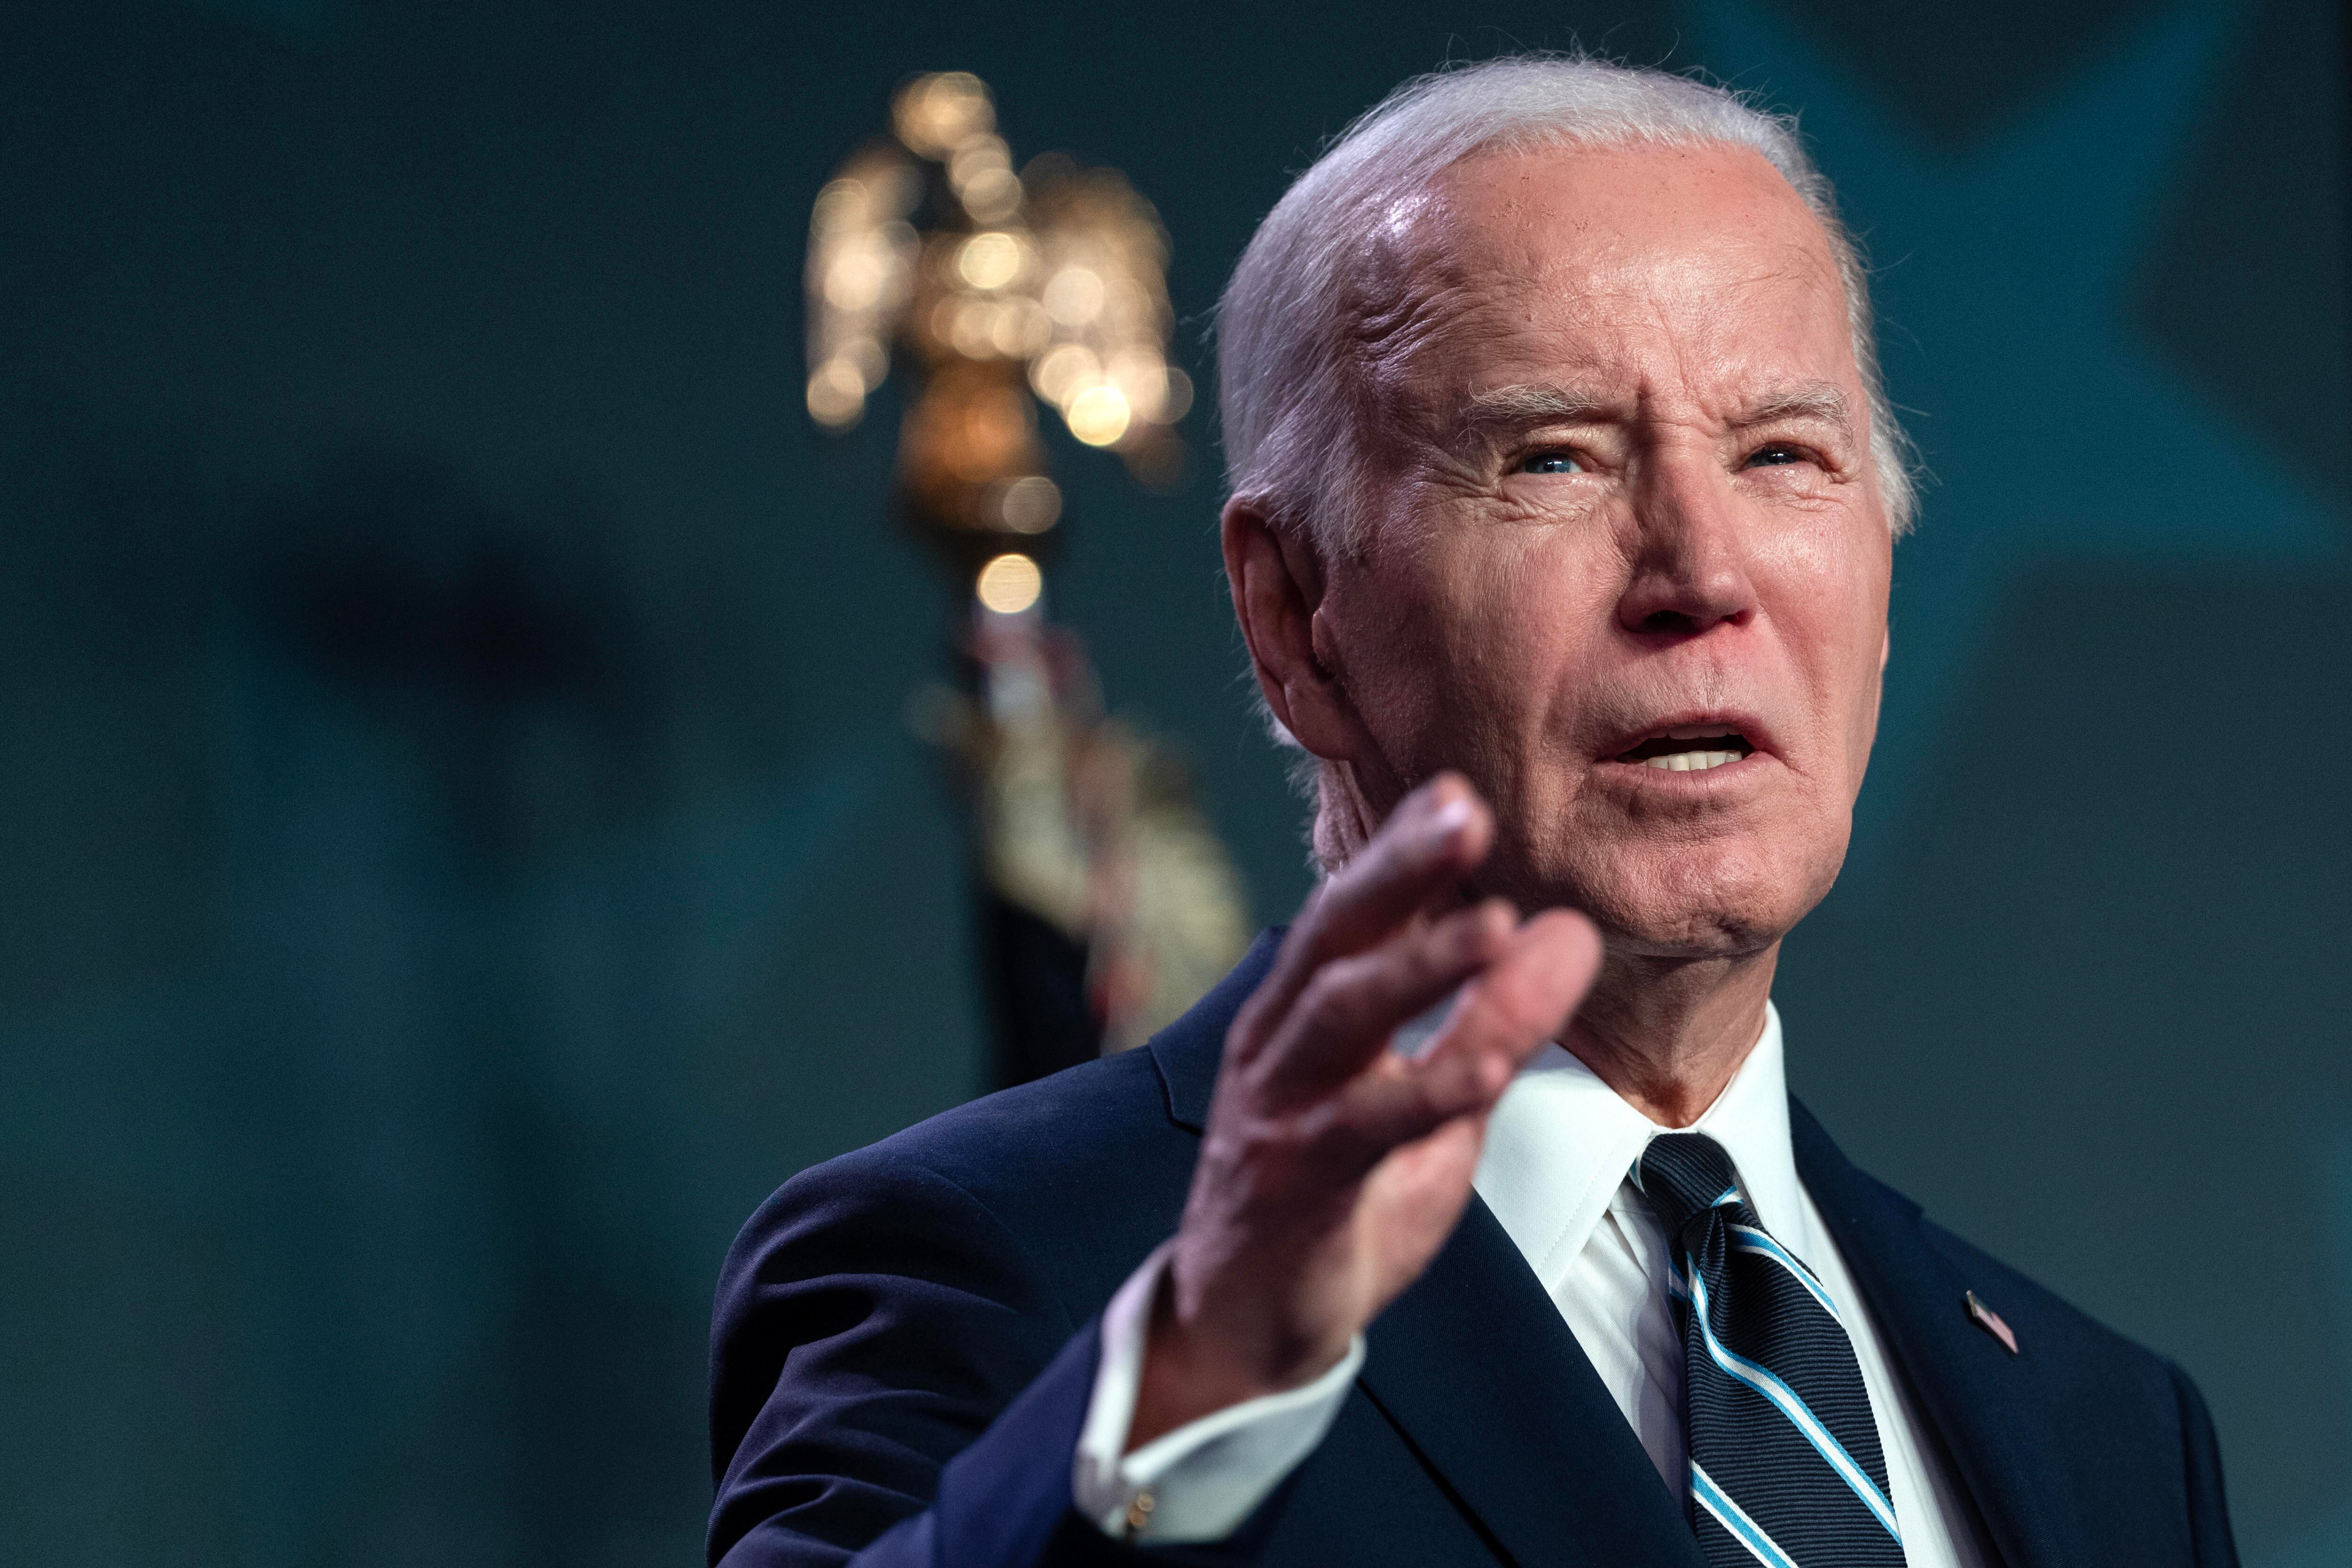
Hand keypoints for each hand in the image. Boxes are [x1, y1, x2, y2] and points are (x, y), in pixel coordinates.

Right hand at [1129, 774, 1600, 1446]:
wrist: (1245, 1321)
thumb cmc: (1335, 1201)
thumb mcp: (1433, 1102)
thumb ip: (1492, 1019)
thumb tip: (1566, 932)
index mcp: (1304, 1013)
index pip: (1352, 911)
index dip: (1400, 850)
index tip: (1458, 793)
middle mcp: (1279, 1044)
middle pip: (1334, 936)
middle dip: (1397, 870)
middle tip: (1462, 813)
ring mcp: (1278, 1109)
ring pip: (1341, 1016)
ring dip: (1418, 966)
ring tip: (1492, 925)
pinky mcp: (1292, 1179)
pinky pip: (1361, 1127)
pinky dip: (1425, 1092)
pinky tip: (1486, 1066)